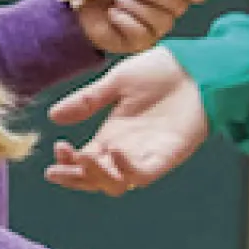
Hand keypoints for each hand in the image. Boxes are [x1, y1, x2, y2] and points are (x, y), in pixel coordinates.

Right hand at [43, 50, 209, 195]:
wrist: (195, 65)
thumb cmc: (160, 72)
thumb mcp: (115, 83)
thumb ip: (86, 101)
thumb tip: (53, 116)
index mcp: (112, 136)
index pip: (84, 160)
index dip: (67, 163)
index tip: (57, 149)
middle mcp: (126, 150)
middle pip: (96, 178)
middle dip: (75, 178)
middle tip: (57, 168)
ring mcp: (146, 155)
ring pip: (117, 183)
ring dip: (97, 177)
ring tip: (84, 159)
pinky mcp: (168, 155)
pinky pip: (144, 174)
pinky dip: (128, 170)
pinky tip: (115, 154)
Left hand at [69, 0, 207, 54]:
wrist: (77, 1)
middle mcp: (166, 8)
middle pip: (180, 5)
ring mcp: (154, 28)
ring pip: (162, 21)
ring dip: (136, 6)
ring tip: (118, 0)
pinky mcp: (139, 43)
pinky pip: (142, 33)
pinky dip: (124, 20)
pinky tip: (113, 14)